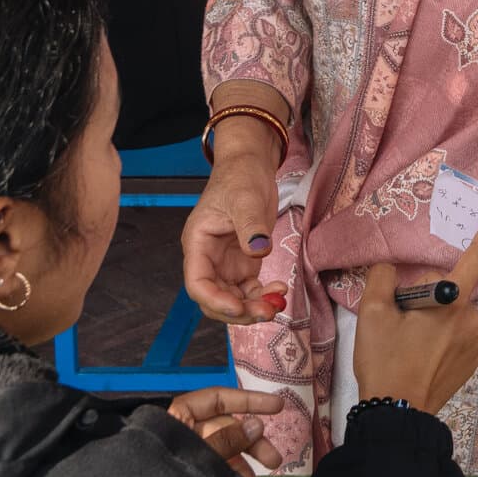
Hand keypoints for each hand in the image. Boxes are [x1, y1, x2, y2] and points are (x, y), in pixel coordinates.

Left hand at [167, 386, 286, 476]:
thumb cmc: (160, 471)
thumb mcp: (196, 451)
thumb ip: (226, 440)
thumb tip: (256, 425)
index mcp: (181, 416)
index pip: (219, 399)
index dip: (249, 400)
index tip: (278, 406)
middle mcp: (187, 432)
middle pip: (227, 428)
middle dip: (252, 445)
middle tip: (276, 461)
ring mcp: (189, 456)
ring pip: (224, 455)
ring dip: (242, 471)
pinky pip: (215, 474)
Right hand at [182, 137, 285, 323]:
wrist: (251, 166)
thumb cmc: (240, 176)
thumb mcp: (245, 197)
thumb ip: (250, 225)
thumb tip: (258, 252)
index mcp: (198, 243)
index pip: (197, 283)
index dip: (215, 300)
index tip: (238, 306)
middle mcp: (208, 259)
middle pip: (215, 298)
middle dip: (239, 310)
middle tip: (268, 310)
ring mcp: (225, 264)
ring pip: (233, 299)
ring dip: (253, 307)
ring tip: (277, 302)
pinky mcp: (243, 263)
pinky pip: (249, 290)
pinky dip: (262, 295)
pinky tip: (279, 289)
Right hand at [353, 200, 477, 411]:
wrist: (397, 415)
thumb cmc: (386, 360)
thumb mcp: (373, 313)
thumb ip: (384, 277)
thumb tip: (392, 267)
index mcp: (453, 299)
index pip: (477, 255)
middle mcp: (471, 317)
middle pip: (450, 289)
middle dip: (426, 296)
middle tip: (399, 320)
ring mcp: (474, 342)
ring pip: (451, 313)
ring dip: (433, 318)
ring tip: (406, 343)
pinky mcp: (471, 363)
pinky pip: (455, 336)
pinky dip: (439, 339)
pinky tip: (419, 357)